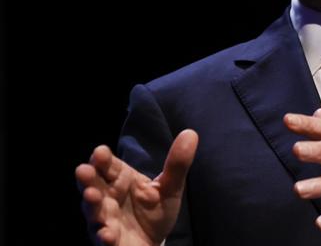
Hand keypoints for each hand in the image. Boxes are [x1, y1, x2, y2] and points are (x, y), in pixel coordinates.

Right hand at [75, 129, 198, 245]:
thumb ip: (177, 164)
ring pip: (93, 211)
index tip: (100, 152)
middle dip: (87, 179)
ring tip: (91, 197)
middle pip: (93, 185)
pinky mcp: (109, 242)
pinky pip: (103, 239)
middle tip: (83, 170)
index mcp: (121, 179)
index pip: (107, 165)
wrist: (155, 242)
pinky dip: (104, 236)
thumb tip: (190, 133)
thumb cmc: (156, 210)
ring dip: (91, 205)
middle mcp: (108, 198)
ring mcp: (106, 220)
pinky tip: (107, 234)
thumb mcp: (170, 187)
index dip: (102, 159)